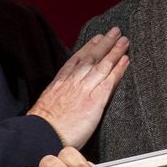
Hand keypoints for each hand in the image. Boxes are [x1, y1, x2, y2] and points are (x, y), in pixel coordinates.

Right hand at [26, 28, 128, 148]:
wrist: (41, 135)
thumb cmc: (42, 127)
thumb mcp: (44, 105)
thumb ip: (55, 98)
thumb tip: (60, 99)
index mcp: (59, 83)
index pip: (75, 60)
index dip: (87, 48)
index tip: (96, 38)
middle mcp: (72, 82)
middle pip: (90, 58)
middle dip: (103, 43)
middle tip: (114, 32)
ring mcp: (83, 90)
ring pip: (101, 65)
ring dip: (114, 50)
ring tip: (124, 40)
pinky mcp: (94, 101)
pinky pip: (109, 81)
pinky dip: (118, 69)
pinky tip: (125, 60)